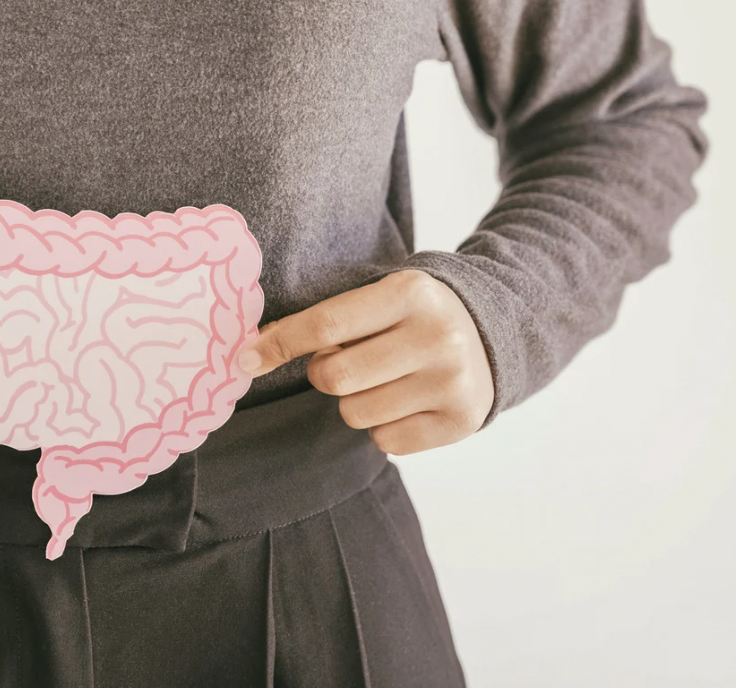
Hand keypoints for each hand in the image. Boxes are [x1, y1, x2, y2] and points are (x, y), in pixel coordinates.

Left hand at [236, 270, 492, 454]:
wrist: (492, 333)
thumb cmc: (412, 317)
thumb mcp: (379, 298)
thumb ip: (325, 319)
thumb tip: (253, 350)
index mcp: (409, 293)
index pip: (325, 324)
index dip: (279, 344)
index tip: (244, 359)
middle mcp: (437, 336)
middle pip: (334, 377)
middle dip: (324, 374)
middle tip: (346, 362)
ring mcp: (452, 382)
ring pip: (355, 414)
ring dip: (355, 402)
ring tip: (385, 380)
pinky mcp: (461, 421)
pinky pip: (385, 442)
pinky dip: (383, 427)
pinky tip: (407, 401)